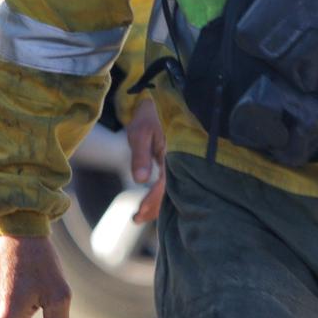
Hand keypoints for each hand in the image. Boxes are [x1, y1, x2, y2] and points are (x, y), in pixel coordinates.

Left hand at [124, 94, 168, 223]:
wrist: (158, 99)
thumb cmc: (148, 115)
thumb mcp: (140, 132)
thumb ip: (140, 155)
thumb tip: (139, 180)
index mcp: (175, 155)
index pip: (165, 185)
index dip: (153, 201)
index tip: (138, 213)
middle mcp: (181, 161)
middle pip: (172, 193)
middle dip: (155, 208)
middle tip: (137, 218)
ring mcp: (181, 162)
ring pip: (173, 190)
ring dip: (158, 203)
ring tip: (141, 215)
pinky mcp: (177, 161)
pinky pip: (172, 182)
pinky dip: (161, 194)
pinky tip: (151, 201)